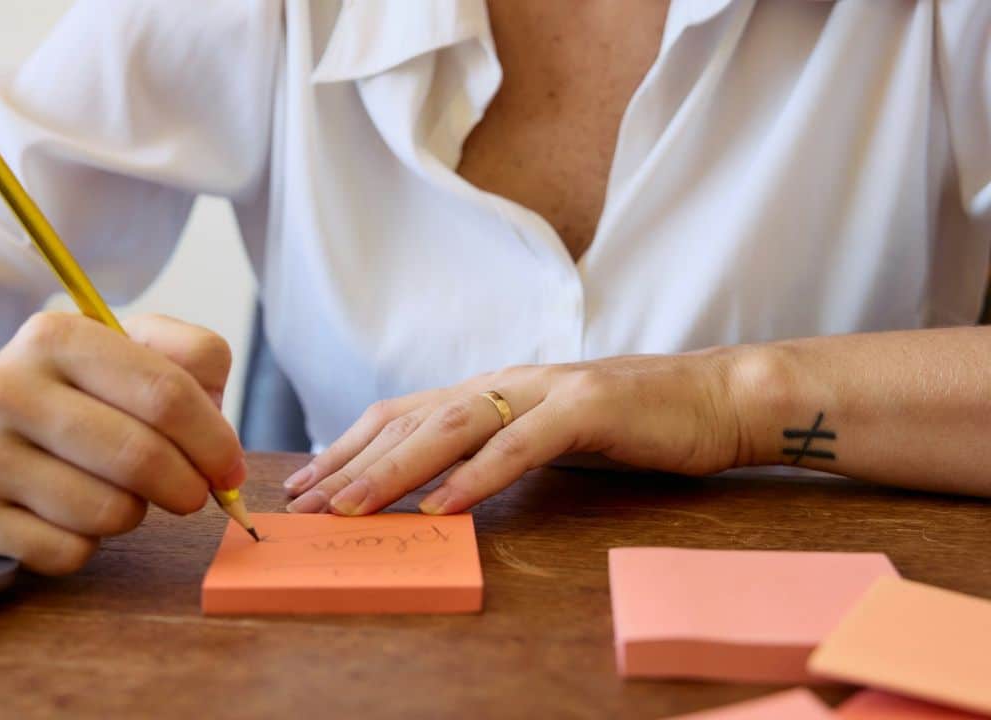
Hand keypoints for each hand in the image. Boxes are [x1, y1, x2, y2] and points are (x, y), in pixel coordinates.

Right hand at [0, 312, 242, 573]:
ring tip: (117, 489)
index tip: (229, 466)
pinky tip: (72, 514)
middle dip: (188, 485)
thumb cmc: (72, 392)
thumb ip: (193, 360)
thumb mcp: (128, 348)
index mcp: (53, 337)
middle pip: (142, 457)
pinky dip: (90, 544)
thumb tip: (222, 434)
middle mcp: (4, 391)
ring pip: (109, 512)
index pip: (166, 393)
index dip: (214, 439)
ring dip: (135, 512)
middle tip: (193, 491)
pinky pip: (70, 552)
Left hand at [283, 350, 747, 515]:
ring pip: (452, 428)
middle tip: (305, 505)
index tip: (304, 484)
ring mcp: (544, 390)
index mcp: (490, 389)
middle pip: (411, 422)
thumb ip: (493, 447)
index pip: (401, 416)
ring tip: (351, 507)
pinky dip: (477, 476)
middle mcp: (505, 382)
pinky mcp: (586, 407)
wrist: (715, 398)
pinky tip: (442, 507)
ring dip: (395, 471)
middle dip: (351, 464)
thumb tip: (435, 484)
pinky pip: (520, 445)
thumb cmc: (627, 423)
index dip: (347, 447)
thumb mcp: (543, 435)